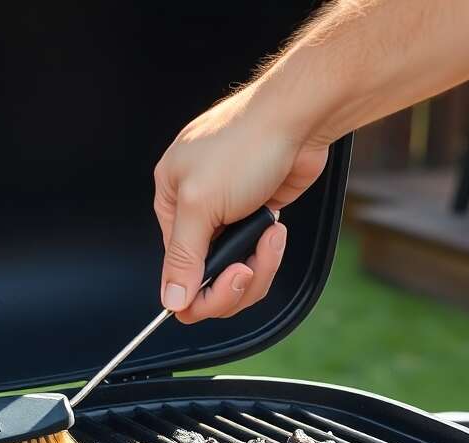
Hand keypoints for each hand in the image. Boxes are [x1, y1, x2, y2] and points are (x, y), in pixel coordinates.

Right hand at [153, 85, 329, 322]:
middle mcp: (196, 212)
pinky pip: (257, 255)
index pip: (174, 270)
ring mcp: (229, 214)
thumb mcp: (201, 204)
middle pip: (206, 277)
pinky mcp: (257, 215)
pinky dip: (269, 252)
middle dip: (233, 281)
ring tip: (269, 239)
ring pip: (236, 270)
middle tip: (248, 268)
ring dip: (257, 265)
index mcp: (171, 203)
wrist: (299, 117)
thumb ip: (184, 257)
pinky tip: (275, 230)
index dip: (198, 291)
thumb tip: (169, 299)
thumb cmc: (247, 142)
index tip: (222, 289)